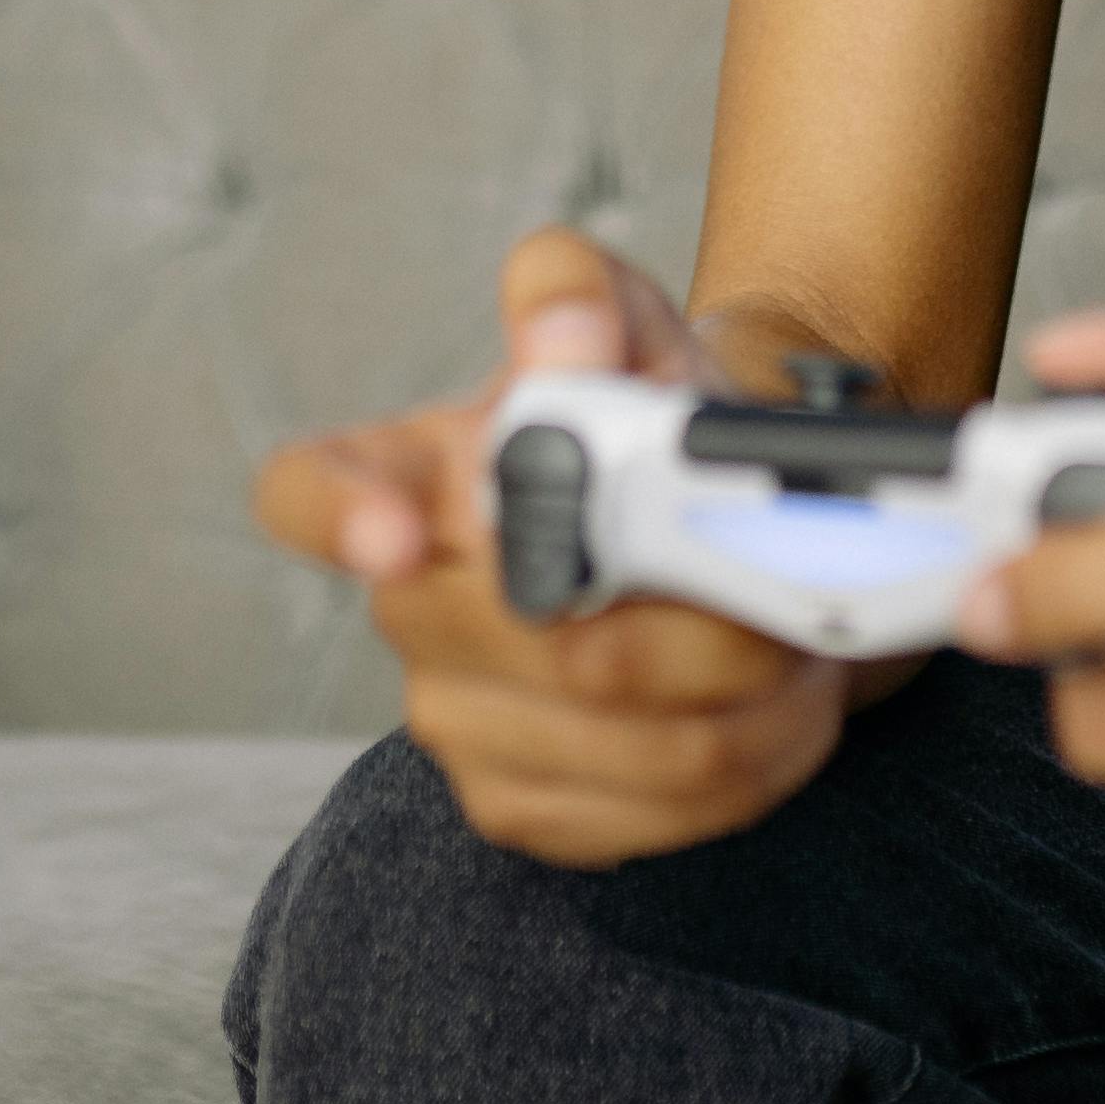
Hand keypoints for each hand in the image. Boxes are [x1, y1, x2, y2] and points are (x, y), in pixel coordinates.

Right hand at [253, 231, 863, 865]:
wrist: (715, 524)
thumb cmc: (650, 420)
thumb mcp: (630, 325)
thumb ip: (581, 297)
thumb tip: (563, 339)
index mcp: (403, 471)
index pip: (310, 493)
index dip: (339, 519)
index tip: (398, 536)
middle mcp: (408, 604)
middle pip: (539, 635)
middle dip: (690, 609)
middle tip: (775, 562)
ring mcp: (456, 717)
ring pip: (625, 731)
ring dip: (748, 681)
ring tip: (795, 622)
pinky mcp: (522, 807)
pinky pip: (660, 803)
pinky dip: (754, 752)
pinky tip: (770, 697)